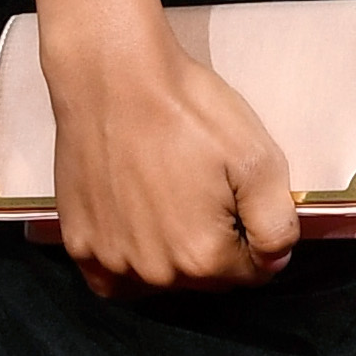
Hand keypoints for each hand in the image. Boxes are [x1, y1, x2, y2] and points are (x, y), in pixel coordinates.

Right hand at [47, 18, 302, 295]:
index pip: (251, 273)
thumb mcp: (258, 159)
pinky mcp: (78, 242)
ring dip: (170, 254)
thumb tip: (275, 261)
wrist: (113, 76)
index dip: (255, 238)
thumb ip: (276, 223)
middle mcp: (155, 272)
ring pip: (159, 279)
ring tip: (168, 199)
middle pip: (204, 279)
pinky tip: (135, 229)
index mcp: (202, 257)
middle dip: (215, 246)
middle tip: (205, 190)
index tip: (241, 200)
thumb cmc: (187, 111)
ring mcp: (110, 260)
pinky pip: (110, 277)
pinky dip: (127, 263)